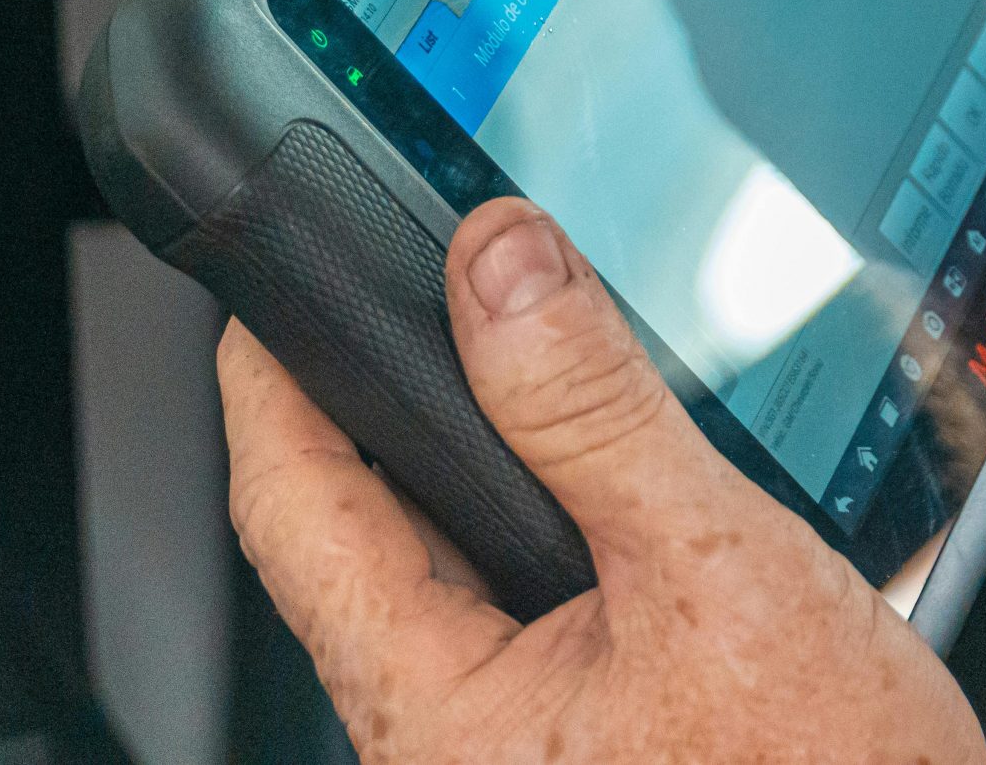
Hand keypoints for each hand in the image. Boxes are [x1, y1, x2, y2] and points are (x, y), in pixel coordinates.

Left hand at [219, 197, 985, 764]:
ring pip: (456, 559)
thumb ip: (595, 412)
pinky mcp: (582, 728)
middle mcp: (450, 735)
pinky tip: (617, 467)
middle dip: (396, 392)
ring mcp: (516, 737)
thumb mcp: (714, 561)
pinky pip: (529, 597)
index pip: (291, 504)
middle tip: (428, 279)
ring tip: (531, 349)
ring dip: (491, 451)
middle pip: (365, 526)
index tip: (282, 274)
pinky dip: (559, 509)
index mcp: (435, 713)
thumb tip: (502, 268)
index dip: (272, 373)